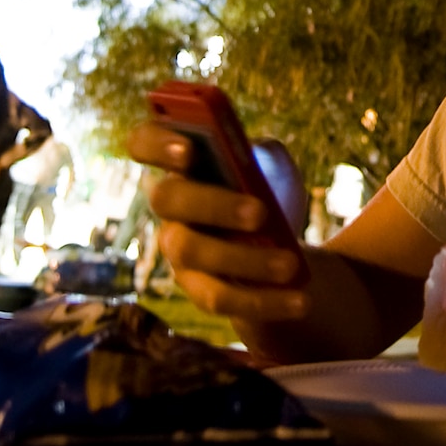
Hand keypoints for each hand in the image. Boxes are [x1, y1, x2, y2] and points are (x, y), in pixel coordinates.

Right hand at [127, 121, 310, 325]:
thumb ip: (262, 155)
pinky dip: (263, 301)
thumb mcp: (272, 165)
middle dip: (213, 204)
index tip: (189, 150)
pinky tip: (301, 302)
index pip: (144, 142)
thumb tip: (256, 158)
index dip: (156, 144)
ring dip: (245, 260)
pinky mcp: (197, 288)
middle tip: (261, 212)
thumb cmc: (268, 189)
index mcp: (181, 163)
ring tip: (291, 265)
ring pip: (193, 252)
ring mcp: (177, 248)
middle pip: (167, 199)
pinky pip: (219, 298)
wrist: (279, 239)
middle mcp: (170, 205)